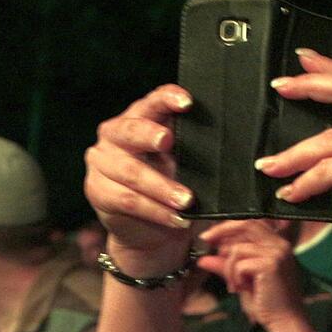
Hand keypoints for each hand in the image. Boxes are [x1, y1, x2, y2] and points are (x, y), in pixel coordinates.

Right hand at [84, 85, 196, 272]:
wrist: (155, 232)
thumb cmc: (176, 188)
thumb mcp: (190, 166)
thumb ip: (198, 151)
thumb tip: (233, 152)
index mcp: (142, 118)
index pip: (153, 102)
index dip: (167, 98)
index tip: (186, 102)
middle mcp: (116, 134)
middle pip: (130, 130)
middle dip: (149, 134)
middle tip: (167, 140)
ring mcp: (103, 162)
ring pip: (131, 172)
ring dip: (161, 187)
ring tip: (186, 200)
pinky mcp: (99, 191)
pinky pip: (128, 200)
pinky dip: (155, 210)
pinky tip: (176, 217)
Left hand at [197, 220, 304, 329]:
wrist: (284, 322)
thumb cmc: (267, 303)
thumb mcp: (242, 280)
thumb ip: (226, 266)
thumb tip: (204, 259)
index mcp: (278, 245)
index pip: (251, 223)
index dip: (228, 226)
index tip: (210, 236)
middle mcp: (280, 245)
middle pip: (246, 224)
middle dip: (221, 231)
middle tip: (206, 241)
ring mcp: (277, 253)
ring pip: (238, 248)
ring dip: (229, 267)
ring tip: (234, 286)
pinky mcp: (271, 264)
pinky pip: (240, 263)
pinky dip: (234, 277)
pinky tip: (241, 289)